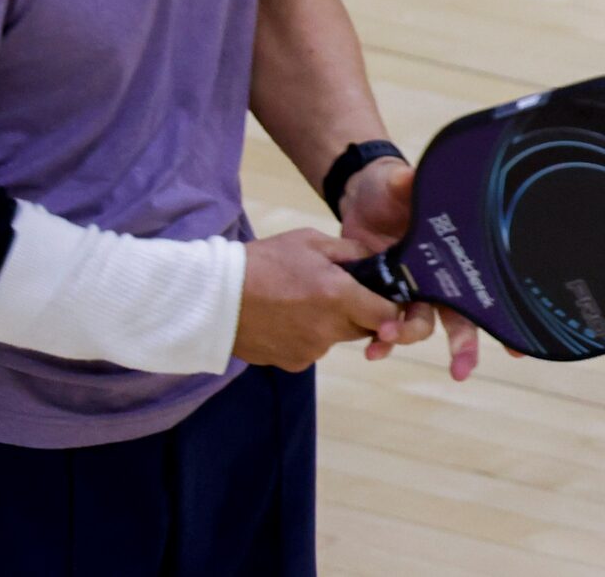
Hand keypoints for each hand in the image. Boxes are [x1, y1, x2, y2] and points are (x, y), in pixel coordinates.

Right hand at [233, 229, 400, 371]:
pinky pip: (313, 349)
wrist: (214, 298)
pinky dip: (308, 336)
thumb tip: (376, 262)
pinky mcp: (293, 363)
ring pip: (337, 338)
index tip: (384, 297)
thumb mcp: (310, 241)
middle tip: (336, 291)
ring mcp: (310, 350)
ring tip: (301, 301)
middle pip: (364, 327)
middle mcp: (329, 329)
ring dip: (331, 323)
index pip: (387, 315)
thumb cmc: (263, 262)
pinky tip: (286, 318)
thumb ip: (350, 252)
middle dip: (360, 311)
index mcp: (338, 296)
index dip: (391, 308)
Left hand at [336, 159, 487, 380]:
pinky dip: (379, 339)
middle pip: (459, 318)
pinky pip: (383, 323)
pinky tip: (372, 350)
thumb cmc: (391, 187)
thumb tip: (412, 177)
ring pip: (419, 325)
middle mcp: (439, 277)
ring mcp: (411, 288)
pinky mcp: (381, 294)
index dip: (502, 316)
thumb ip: (408, 183)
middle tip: (462, 371)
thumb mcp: (400, 182)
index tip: (518, 348)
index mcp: (455, 253)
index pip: (485, 287)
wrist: (360, 196)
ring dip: (407, 339)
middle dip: (463, 348)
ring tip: (387, 345)